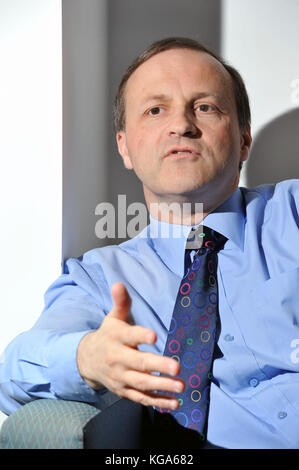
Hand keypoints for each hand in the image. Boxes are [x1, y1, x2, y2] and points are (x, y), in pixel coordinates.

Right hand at [77, 282, 183, 409]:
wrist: (88, 360)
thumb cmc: (108, 335)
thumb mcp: (113, 317)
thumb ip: (120, 302)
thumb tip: (119, 284)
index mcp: (116, 338)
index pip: (129, 336)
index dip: (141, 335)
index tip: (154, 335)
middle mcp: (118, 359)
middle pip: (139, 363)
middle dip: (158, 366)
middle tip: (177, 367)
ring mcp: (121, 377)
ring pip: (142, 384)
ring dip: (162, 386)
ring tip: (181, 386)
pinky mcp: (125, 391)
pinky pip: (142, 398)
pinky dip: (158, 402)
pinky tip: (174, 403)